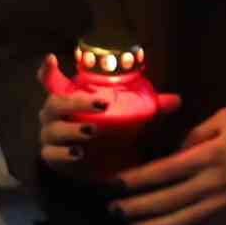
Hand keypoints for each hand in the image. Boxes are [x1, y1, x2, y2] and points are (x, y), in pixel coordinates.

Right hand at [35, 54, 181, 180]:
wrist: (103, 166)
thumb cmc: (112, 132)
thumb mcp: (132, 117)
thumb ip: (150, 107)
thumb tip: (176, 100)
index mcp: (69, 98)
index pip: (52, 80)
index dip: (48, 70)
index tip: (52, 58)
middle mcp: (54, 115)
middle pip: (56, 103)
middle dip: (77, 102)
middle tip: (103, 105)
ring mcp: (50, 136)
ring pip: (52, 130)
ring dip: (72, 130)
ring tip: (92, 131)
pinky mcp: (51, 158)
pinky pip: (51, 155)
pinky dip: (64, 154)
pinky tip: (79, 153)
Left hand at [109, 108, 225, 224]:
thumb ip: (194, 133)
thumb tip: (174, 152)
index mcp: (208, 157)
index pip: (163, 171)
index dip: (135, 180)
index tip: (112, 184)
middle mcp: (210, 185)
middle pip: (165, 201)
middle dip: (134, 207)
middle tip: (111, 209)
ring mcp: (219, 207)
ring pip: (178, 223)